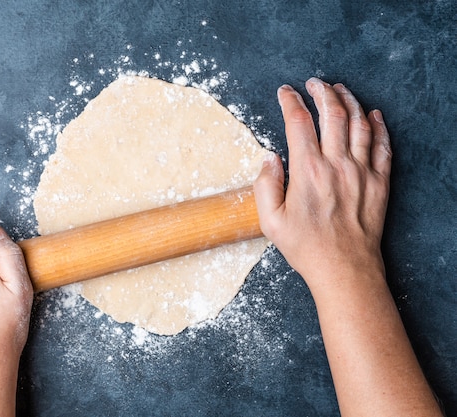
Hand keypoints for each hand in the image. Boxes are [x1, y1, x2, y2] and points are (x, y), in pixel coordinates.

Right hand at [254, 79, 441, 415]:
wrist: (344, 268)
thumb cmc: (306, 247)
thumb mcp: (270, 221)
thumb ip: (265, 185)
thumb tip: (269, 158)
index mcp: (307, 170)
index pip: (298, 121)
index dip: (290, 100)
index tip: (285, 92)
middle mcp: (336, 164)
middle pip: (332, 113)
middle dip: (321, 91)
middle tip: (313, 82)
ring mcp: (361, 171)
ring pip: (359, 123)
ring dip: (349, 101)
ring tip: (340, 89)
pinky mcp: (379, 182)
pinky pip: (382, 146)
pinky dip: (378, 127)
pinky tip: (373, 116)